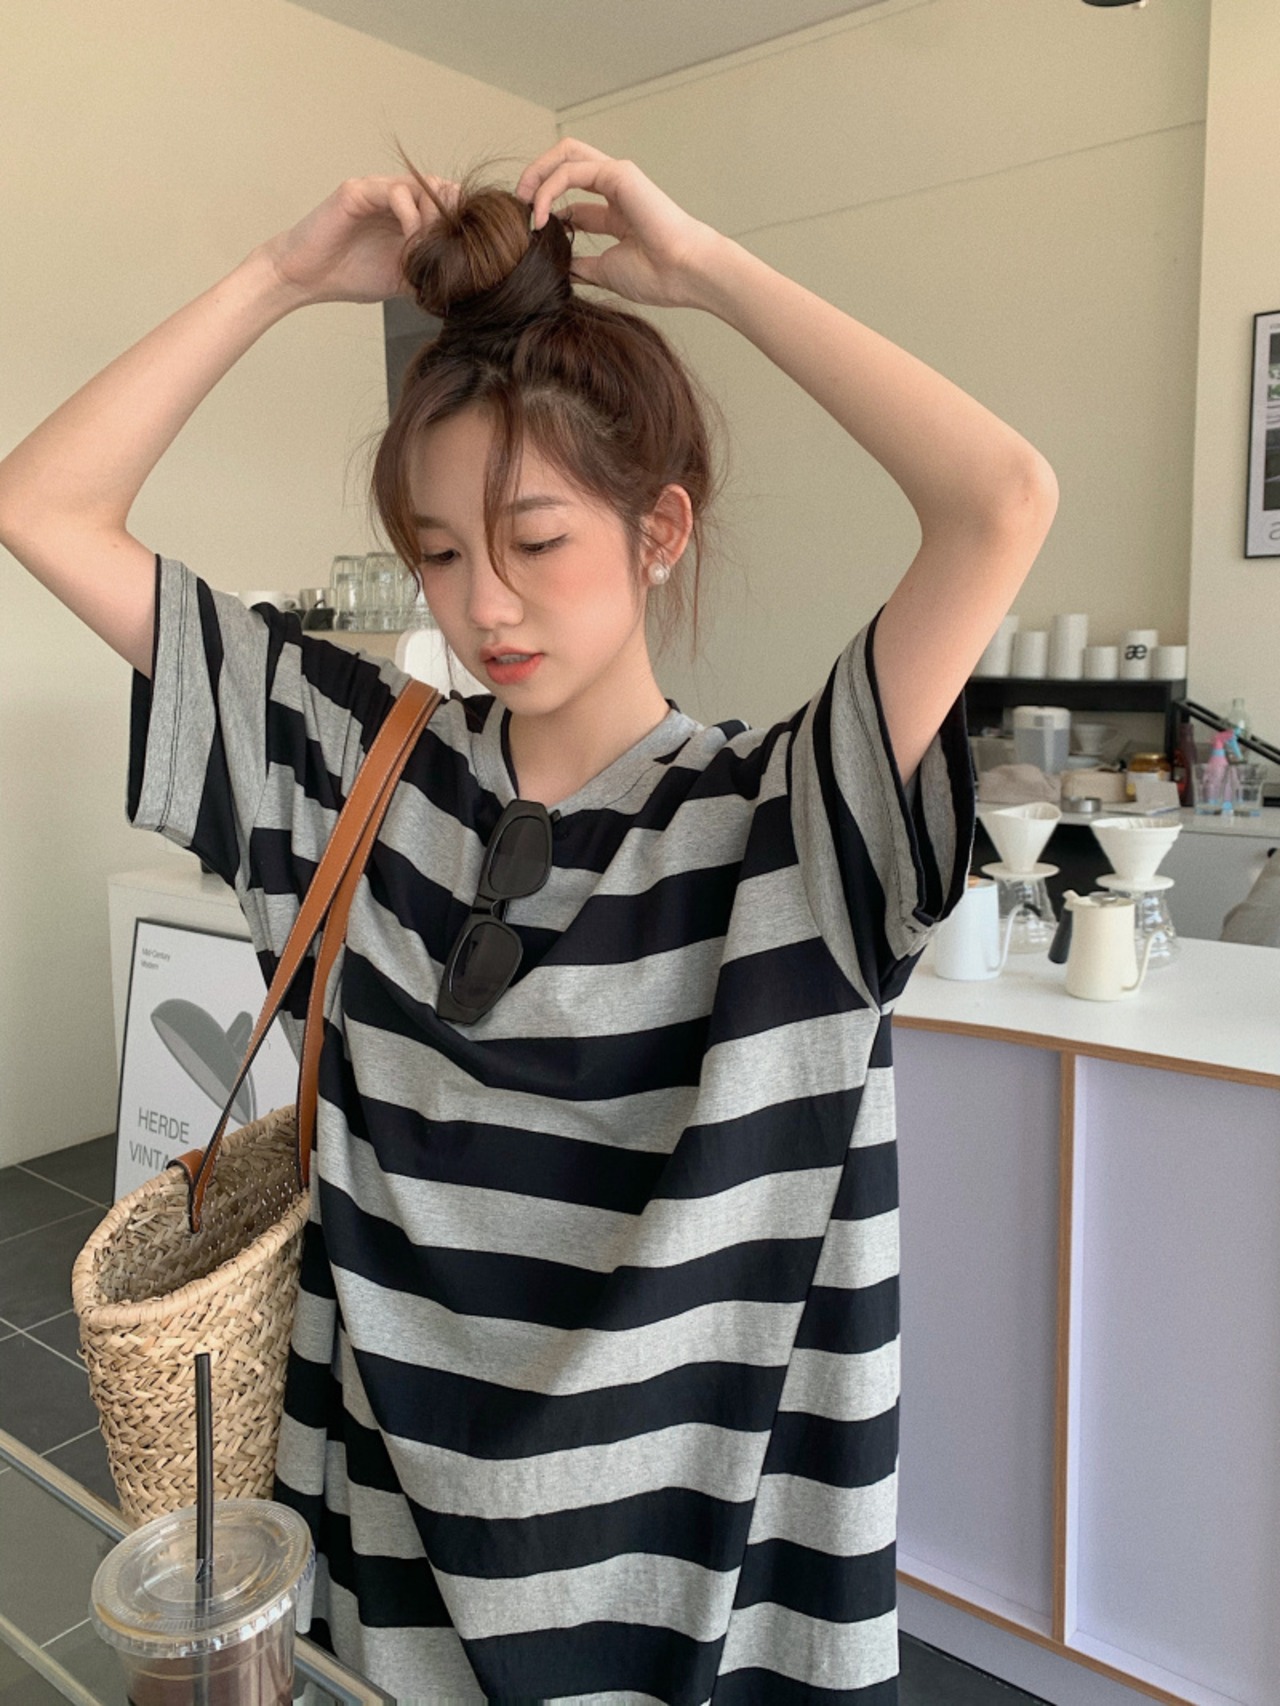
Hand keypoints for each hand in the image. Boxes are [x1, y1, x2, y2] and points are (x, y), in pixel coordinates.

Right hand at [256, 174, 456, 306]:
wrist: (307, 278)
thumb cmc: (349, 275)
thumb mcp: (403, 280)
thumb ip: (431, 273)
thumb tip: (466, 289)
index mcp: (407, 213)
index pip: (448, 203)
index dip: (462, 222)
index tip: (467, 252)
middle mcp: (394, 195)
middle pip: (443, 189)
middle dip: (453, 219)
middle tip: (451, 250)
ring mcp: (376, 190)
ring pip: (423, 186)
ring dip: (434, 218)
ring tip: (431, 248)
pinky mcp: (358, 191)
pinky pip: (396, 192)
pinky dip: (411, 216)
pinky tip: (410, 241)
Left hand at [515, 139, 721, 309]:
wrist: (684, 273)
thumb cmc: (657, 275)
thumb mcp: (605, 271)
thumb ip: (583, 265)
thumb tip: (561, 269)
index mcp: (615, 212)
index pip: (571, 199)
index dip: (545, 211)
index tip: (530, 233)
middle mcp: (615, 188)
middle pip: (565, 163)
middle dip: (536, 177)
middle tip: (519, 204)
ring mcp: (617, 176)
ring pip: (565, 155)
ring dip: (536, 175)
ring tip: (523, 203)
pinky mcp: (617, 173)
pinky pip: (570, 170)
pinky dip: (548, 188)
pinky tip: (541, 214)